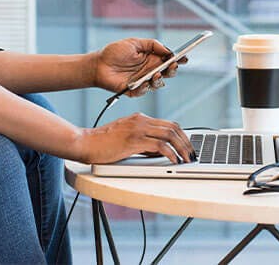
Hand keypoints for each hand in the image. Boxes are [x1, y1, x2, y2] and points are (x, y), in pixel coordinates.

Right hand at [78, 112, 194, 163]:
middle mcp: (141, 120)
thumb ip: (143, 141)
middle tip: (192, 154)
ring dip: (182, 148)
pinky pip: (159, 146)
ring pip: (169, 134)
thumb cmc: (103, 143)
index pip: (169, 124)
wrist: (86, 143)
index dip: (182, 135)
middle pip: (173, 127)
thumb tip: (160, 152)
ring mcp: (137, 129)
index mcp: (140, 118)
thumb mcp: (126, 138)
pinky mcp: (133, 140)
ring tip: (187, 159)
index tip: (188, 146)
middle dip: (186, 142)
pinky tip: (173, 161)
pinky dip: (170, 153)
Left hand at [93, 38, 187, 97]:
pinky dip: (145, 88)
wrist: (97, 64)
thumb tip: (167, 50)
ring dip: (160, 80)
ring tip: (156, 74)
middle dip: (172, 70)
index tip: (184, 58)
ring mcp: (143, 81)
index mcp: (152, 58)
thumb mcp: (134, 42)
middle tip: (172, 66)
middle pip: (168, 73)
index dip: (178, 59)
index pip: (169, 59)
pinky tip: (144, 83)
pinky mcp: (134, 90)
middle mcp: (150, 70)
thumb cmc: (114, 52)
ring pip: (158, 84)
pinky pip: (143, 91)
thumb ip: (152, 44)